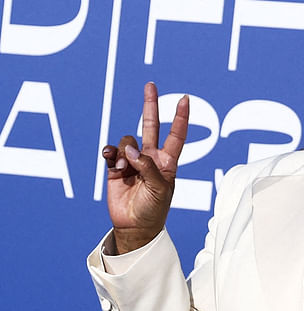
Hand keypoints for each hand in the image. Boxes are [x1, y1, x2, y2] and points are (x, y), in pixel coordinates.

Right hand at [102, 82, 188, 253]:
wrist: (135, 226)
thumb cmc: (154, 209)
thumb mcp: (160, 189)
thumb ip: (148, 167)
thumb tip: (131, 149)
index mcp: (167, 161)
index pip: (176, 135)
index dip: (180, 117)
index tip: (184, 99)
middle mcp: (151, 157)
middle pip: (151, 125)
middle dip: (150, 105)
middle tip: (151, 85)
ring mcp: (133, 160)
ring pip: (127, 140)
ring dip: (124, 151)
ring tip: (125, 168)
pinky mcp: (116, 167)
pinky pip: (111, 151)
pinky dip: (110, 152)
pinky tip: (112, 159)